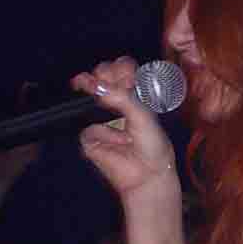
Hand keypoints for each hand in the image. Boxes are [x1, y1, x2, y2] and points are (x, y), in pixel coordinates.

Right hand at [71, 58, 177, 201]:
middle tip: (103, 75)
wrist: (147, 174)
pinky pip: (90, 128)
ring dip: (91, 87)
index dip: (120, 68)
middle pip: (103, 79)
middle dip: (102, 73)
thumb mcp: (143, 115)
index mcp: (134, 95)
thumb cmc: (152, 146)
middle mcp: (117, 103)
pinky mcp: (92, 138)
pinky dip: (101, 132)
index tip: (122, 71)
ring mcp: (102, 119)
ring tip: (91, 84)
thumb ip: (122, 98)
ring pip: (90, 96)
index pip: (123, 72)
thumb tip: (100, 86)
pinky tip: (115, 139)